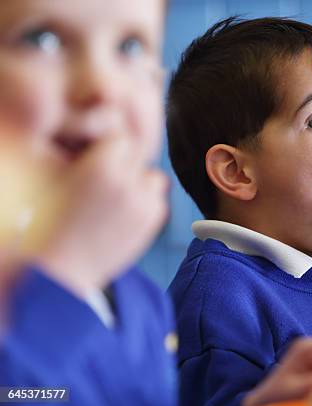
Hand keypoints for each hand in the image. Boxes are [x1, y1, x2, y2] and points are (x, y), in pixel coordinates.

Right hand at [36, 135, 167, 298]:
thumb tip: (123, 141)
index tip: (99, 161)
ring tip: (118, 201)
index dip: (110, 148)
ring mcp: (143, 201)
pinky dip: (146, 204)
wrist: (65, 265)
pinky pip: (158, 200)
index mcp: (98, 167)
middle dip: (126, 165)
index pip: (120, 139)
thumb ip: (94, 158)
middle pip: (139, 156)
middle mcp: (125, 181)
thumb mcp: (66, 179)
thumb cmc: (58, 220)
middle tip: (107, 184)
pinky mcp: (154, 218)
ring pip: (154, 176)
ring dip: (141, 184)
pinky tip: (124, 217)